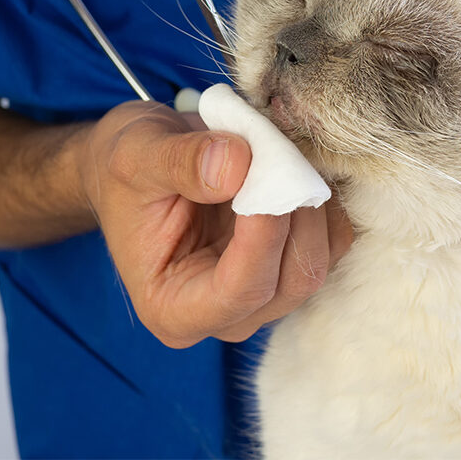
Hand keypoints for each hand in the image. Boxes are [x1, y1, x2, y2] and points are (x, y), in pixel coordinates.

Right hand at [77, 101, 351, 347]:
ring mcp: (265, 290)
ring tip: (279, 149)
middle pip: (293, 279)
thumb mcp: (136, 155)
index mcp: (174, 308)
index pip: (240, 290)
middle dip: (294, 209)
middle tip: (275, 147)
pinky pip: (333, 236)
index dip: (264, 233)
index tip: (260, 169)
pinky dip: (324, 196)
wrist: (142, 163)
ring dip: (311, 198)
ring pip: (320, 257)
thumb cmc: (127, 168)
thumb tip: (238, 165)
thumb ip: (181, 162)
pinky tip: (293, 162)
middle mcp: (227, 313)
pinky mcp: (289, 259)